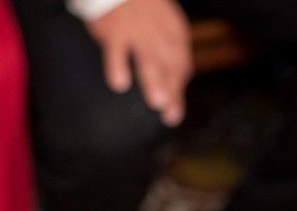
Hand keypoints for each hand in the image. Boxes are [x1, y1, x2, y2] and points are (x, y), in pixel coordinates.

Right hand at [86, 0, 191, 125]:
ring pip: (147, 58)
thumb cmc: (140, 6)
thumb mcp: (163, 21)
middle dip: (172, 89)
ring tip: (158, 103)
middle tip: (171, 114)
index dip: (179, 85)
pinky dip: (118, 67)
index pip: (180, 60)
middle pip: (168, 63)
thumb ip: (171, 48)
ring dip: (154, 81)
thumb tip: (183, 77)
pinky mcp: (114, 31)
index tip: (176, 109)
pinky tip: (120, 85)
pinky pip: (116, 51)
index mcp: (172, 29)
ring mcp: (135, 31)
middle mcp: (157, 31)